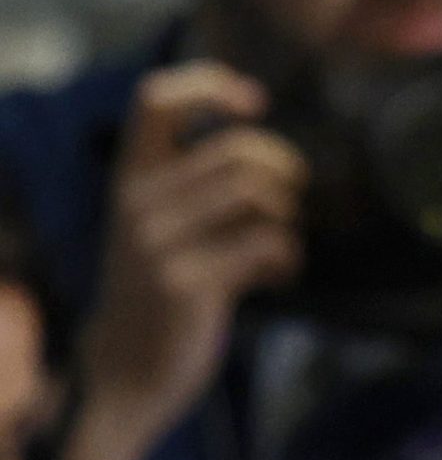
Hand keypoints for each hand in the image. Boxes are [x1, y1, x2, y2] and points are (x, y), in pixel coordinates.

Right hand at [60, 61, 306, 459]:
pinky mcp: (190, 284)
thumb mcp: (158, 231)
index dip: (209, 85)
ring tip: (284, 248)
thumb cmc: (158, 298)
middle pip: (237, 152)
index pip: (156, 101)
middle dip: (285, 171)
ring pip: (256, 195)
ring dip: (290, 219)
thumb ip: (194, 190)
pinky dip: (288, 258)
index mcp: (129, 178)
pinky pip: (266, 244)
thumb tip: (278, 159)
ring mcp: (161, 243)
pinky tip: (280, 275)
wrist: (126, 373)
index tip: (255, 101)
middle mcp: (139, 202)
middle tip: (296, 201)